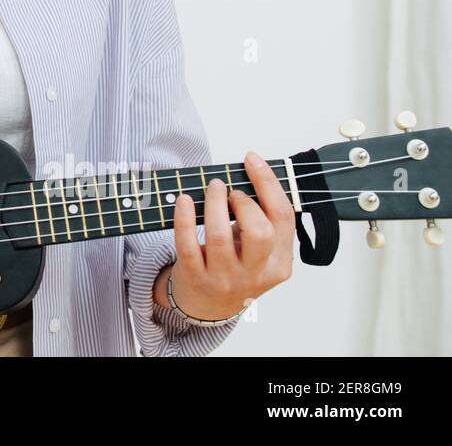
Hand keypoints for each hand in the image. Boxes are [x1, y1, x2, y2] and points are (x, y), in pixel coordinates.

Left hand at [167, 151, 296, 319]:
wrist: (209, 307)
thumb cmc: (236, 267)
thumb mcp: (259, 251)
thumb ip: (261, 221)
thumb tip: (249, 172)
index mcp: (279, 262)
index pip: (283, 218)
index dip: (268, 183)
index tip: (251, 159)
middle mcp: (255, 273)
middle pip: (259, 231)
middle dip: (244, 202)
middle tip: (230, 192)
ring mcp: (225, 278)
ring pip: (220, 236)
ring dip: (213, 203)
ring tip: (210, 188)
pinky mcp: (196, 277)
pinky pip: (187, 244)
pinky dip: (183, 218)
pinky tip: (183, 200)